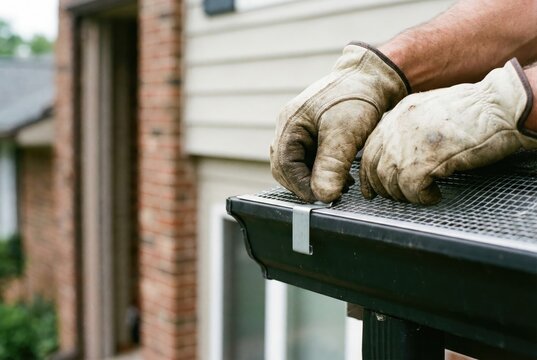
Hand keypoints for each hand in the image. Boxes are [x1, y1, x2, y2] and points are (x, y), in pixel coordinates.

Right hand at [270, 43, 408, 202]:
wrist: (373, 77)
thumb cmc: (356, 97)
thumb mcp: (344, 132)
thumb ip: (331, 164)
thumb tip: (323, 195)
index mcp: (289, 123)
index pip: (284, 166)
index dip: (301, 186)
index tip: (323, 199)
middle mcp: (289, 126)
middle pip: (286, 168)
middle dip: (307, 185)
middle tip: (332, 195)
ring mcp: (300, 130)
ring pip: (298, 165)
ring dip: (316, 179)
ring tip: (341, 186)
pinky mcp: (313, 134)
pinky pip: (310, 159)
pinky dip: (323, 171)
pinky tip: (342, 176)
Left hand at [360, 59, 536, 204]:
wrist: (498, 105)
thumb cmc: (475, 109)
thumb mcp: (430, 109)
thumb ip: (409, 127)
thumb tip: (400, 152)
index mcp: (398, 114)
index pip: (370, 149)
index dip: (368, 173)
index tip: (371, 187)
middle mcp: (396, 127)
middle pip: (373, 167)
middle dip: (382, 188)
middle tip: (398, 197)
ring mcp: (407, 144)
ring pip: (389, 181)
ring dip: (404, 194)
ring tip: (421, 194)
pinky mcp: (424, 161)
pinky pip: (411, 189)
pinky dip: (421, 198)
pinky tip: (434, 195)